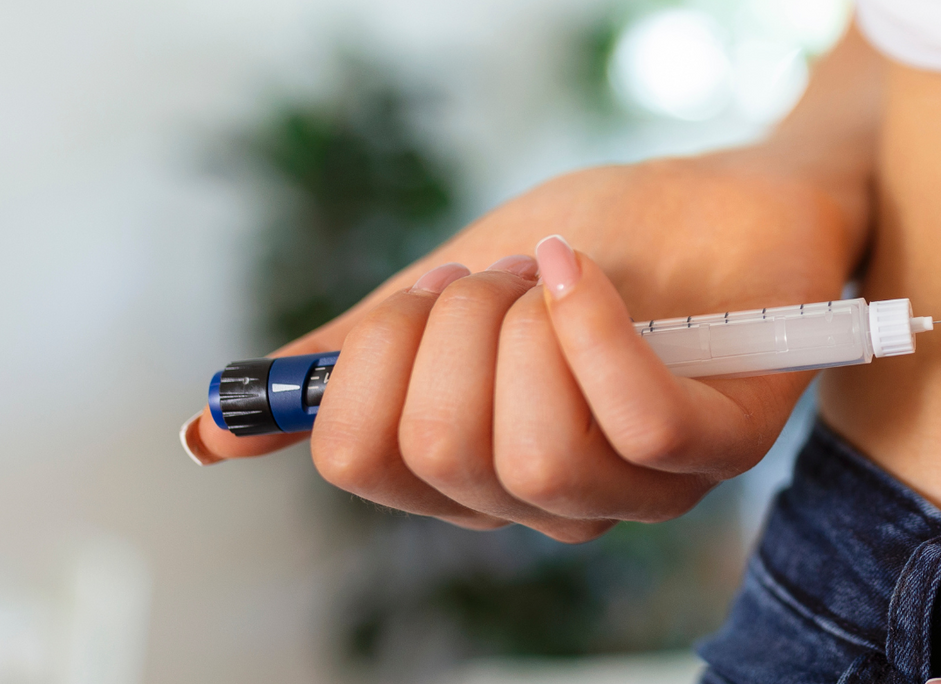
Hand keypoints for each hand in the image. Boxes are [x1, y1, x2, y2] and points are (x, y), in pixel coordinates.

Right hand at [181, 152, 857, 539]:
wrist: (728, 192)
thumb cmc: (604, 243)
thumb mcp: (453, 288)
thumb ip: (353, 360)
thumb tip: (213, 434)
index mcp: (473, 470)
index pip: (364, 463)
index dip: (370, 360)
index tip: (421, 295)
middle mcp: (553, 500)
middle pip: (440, 453)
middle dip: (453, 326)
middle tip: (505, 274)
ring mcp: (643, 486)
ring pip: (533, 455)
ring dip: (528, 327)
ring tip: (559, 273)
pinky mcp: (724, 445)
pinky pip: (635, 428)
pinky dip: (596, 334)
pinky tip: (587, 275)